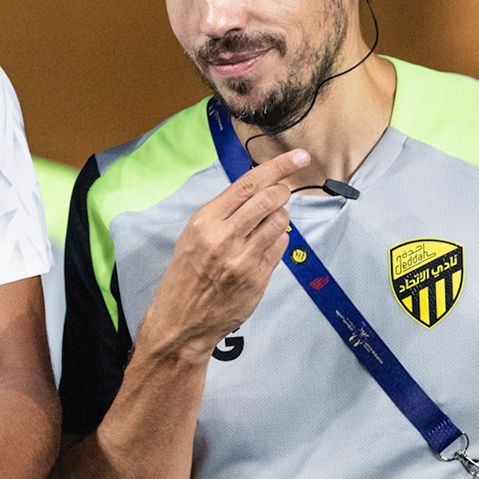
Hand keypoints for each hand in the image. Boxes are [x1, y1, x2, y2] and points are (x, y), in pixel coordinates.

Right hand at [139, 148, 308, 353]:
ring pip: (280, 221)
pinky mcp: (258, 277)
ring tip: (265, 227)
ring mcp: (243, 259)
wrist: (180, 321)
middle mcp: (224, 237)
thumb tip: (258, 189)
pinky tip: (262, 248)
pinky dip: (278, 241)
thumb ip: (223, 213)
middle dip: (281, 192)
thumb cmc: (185, 276)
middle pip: (269, 198)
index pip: (248, 184)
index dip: (278, 167)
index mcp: (204, 221)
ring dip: (280, 217)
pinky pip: (281, 246)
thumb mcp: (192, 236)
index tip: (298, 156)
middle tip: (280, 194)